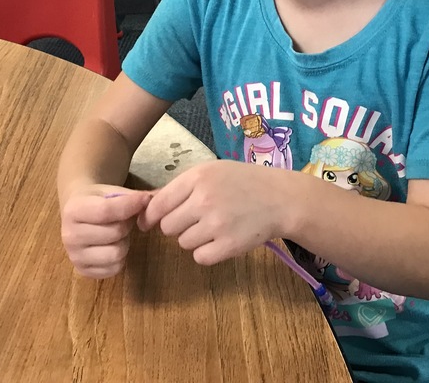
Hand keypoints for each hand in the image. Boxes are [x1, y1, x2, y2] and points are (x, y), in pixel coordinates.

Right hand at [60, 185, 152, 277]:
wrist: (76, 214)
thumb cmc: (96, 200)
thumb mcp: (110, 191)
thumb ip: (131, 196)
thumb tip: (153, 200)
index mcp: (73, 210)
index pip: (106, 211)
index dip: (130, 205)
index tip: (144, 199)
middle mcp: (69, 236)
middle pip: (115, 233)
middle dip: (126, 224)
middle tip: (124, 219)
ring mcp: (74, 256)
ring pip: (116, 254)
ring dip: (124, 242)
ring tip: (117, 234)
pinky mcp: (83, 271)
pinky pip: (114, 269)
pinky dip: (120, 258)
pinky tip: (112, 246)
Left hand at [139, 160, 289, 265]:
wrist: (280, 198)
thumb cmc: (242, 182)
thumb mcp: (211, 172)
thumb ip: (181, 187)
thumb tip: (147, 208)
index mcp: (197, 177)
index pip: (158, 204)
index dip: (150, 216)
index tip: (149, 222)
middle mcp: (204, 199)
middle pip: (168, 227)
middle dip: (177, 226)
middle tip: (195, 220)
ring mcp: (217, 223)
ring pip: (183, 243)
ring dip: (194, 239)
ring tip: (214, 226)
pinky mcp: (229, 245)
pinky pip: (200, 257)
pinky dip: (207, 252)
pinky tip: (220, 240)